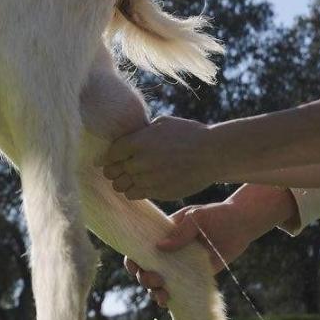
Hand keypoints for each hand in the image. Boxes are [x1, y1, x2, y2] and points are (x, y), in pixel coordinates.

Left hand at [100, 115, 218, 200]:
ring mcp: (148, 179)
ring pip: (121, 187)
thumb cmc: (189, 134)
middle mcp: (139, 162)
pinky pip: (136, 195)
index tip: (107, 160)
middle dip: (114, 171)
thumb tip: (129, 139)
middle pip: (112, 172)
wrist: (212, 154)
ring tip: (132, 178)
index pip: (110, 154)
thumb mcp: (162, 124)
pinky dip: (135, 191)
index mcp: (138, 142)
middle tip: (119, 169)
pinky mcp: (158, 192)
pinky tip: (143, 184)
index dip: (107, 158)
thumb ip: (142, 133)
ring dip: (123, 183)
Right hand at [126, 187, 290, 307]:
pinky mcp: (194, 277)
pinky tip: (169, 301)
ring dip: (154, 292)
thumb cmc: (217, 214)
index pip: (140, 248)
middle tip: (157, 279)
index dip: (132, 259)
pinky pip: (177, 290)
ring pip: (158, 283)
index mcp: (163, 234)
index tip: (135, 267)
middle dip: (145, 278)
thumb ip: (181, 232)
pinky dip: (170, 298)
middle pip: (145, 269)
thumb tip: (160, 247)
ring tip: (163, 296)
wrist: (241, 224)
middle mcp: (168, 252)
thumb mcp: (196, 218)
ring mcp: (180, 265)